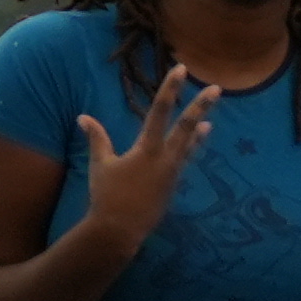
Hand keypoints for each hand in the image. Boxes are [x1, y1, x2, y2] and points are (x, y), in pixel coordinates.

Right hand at [68, 77, 220, 251]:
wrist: (120, 230)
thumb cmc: (107, 195)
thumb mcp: (100, 164)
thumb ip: (97, 138)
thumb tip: (83, 117)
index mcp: (147, 149)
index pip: (161, 111)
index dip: (171, 88)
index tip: (181, 70)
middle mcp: (166, 158)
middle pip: (187, 126)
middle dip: (201, 107)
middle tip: (216, 89)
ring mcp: (172, 173)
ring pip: (189, 146)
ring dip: (199, 131)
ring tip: (210, 122)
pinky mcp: (172, 186)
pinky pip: (184, 161)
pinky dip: (190, 150)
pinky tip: (192, 147)